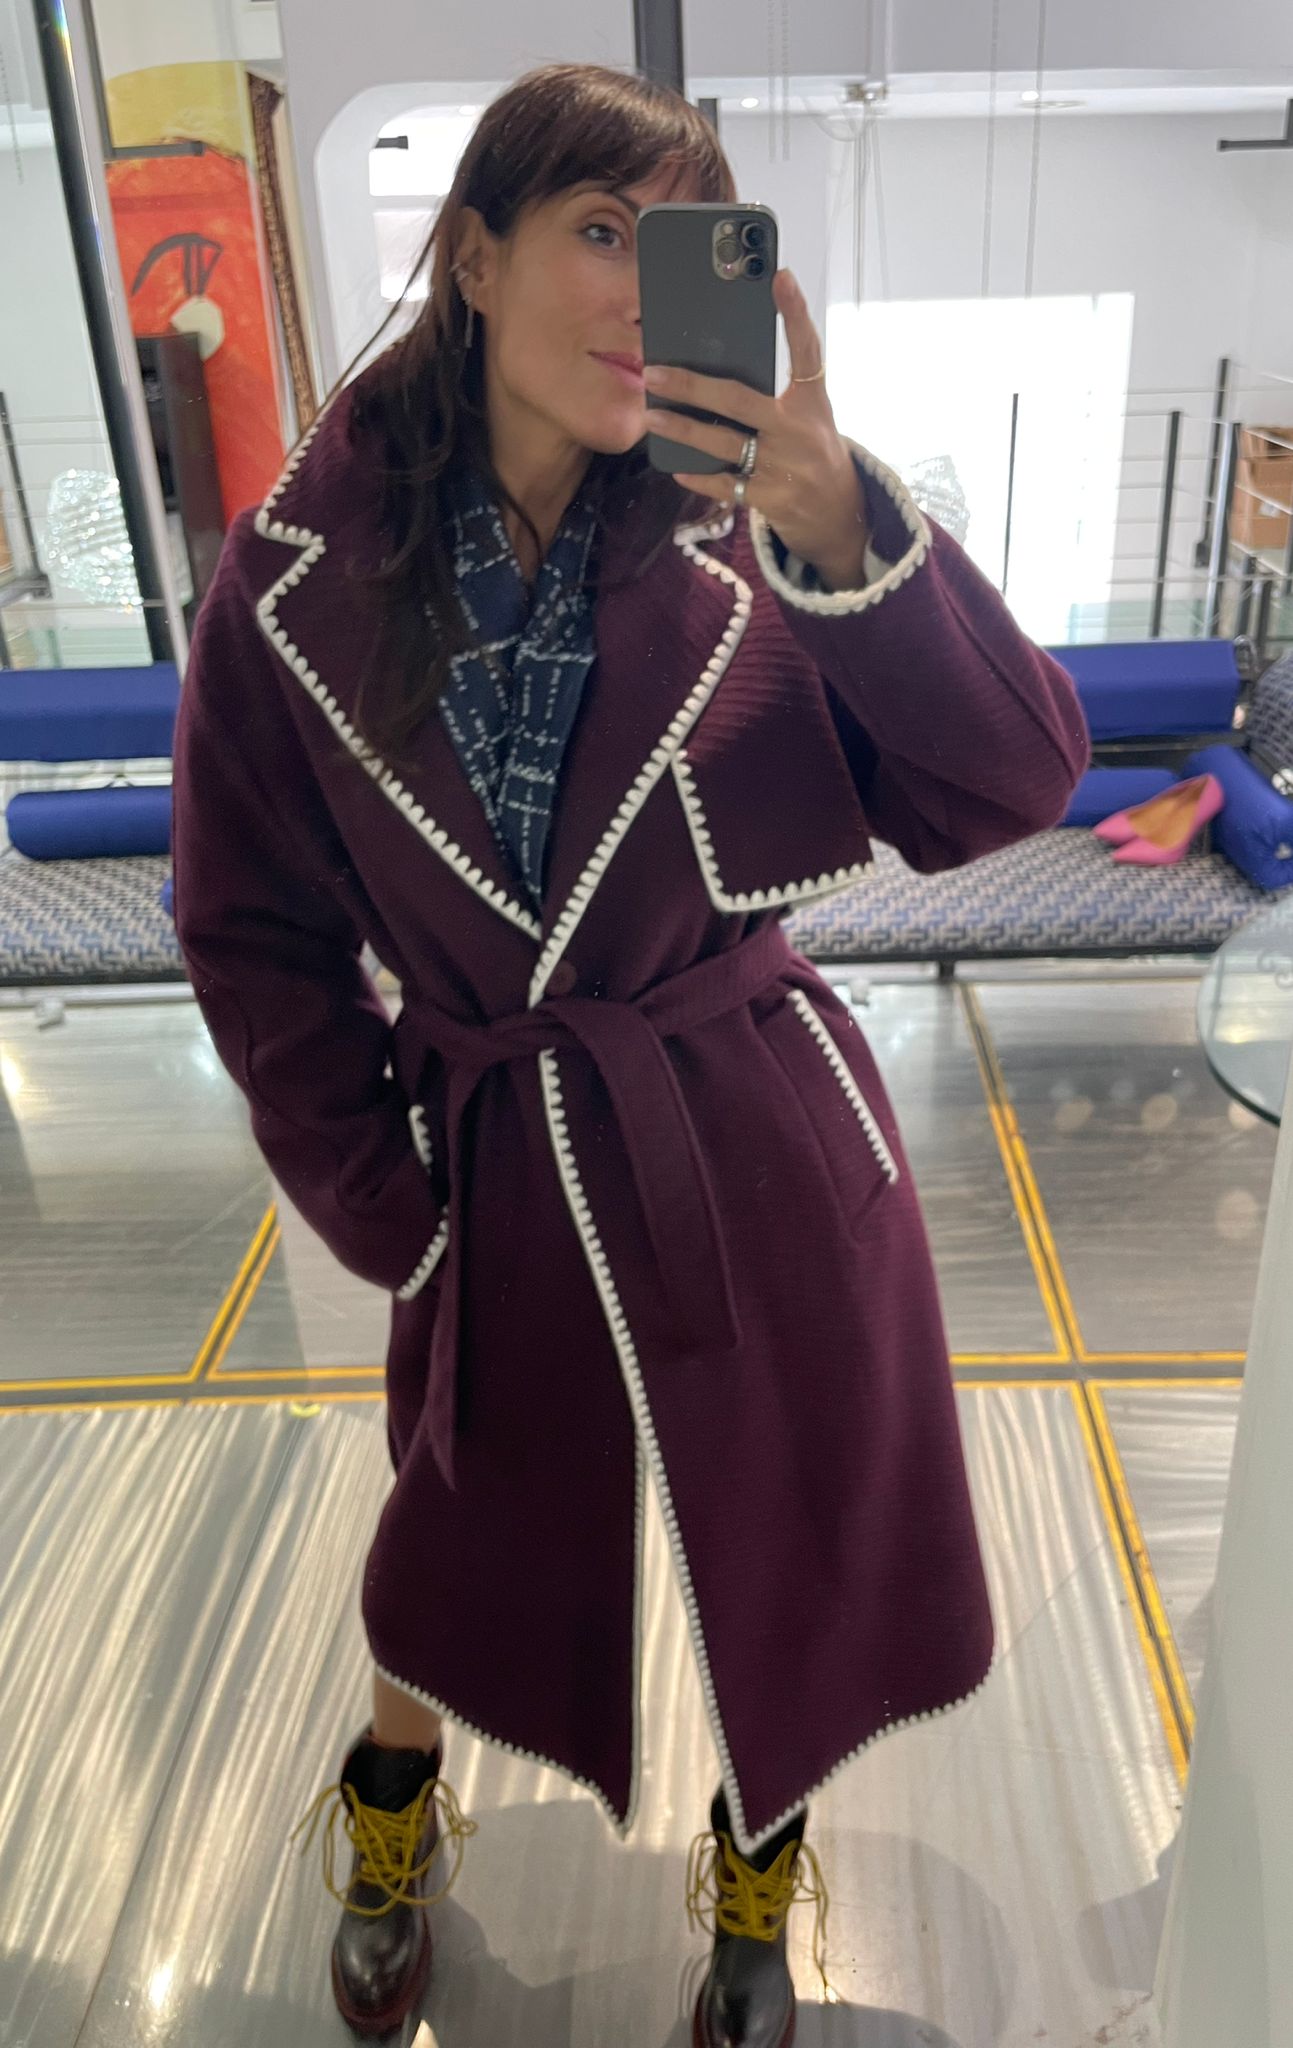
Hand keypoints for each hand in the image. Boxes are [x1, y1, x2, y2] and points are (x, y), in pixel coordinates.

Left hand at [643, 270, 869, 590]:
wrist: (841, 515)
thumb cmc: (812, 453)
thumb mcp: (807, 417)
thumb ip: (774, 395)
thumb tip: (713, 372)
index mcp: (812, 401)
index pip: (806, 350)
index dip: (795, 312)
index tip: (780, 275)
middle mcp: (800, 430)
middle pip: (738, 399)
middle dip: (691, 386)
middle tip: (653, 372)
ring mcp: (787, 466)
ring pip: (724, 444)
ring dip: (683, 430)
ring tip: (652, 418)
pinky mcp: (773, 500)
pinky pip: (726, 485)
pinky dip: (700, 478)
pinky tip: (676, 468)